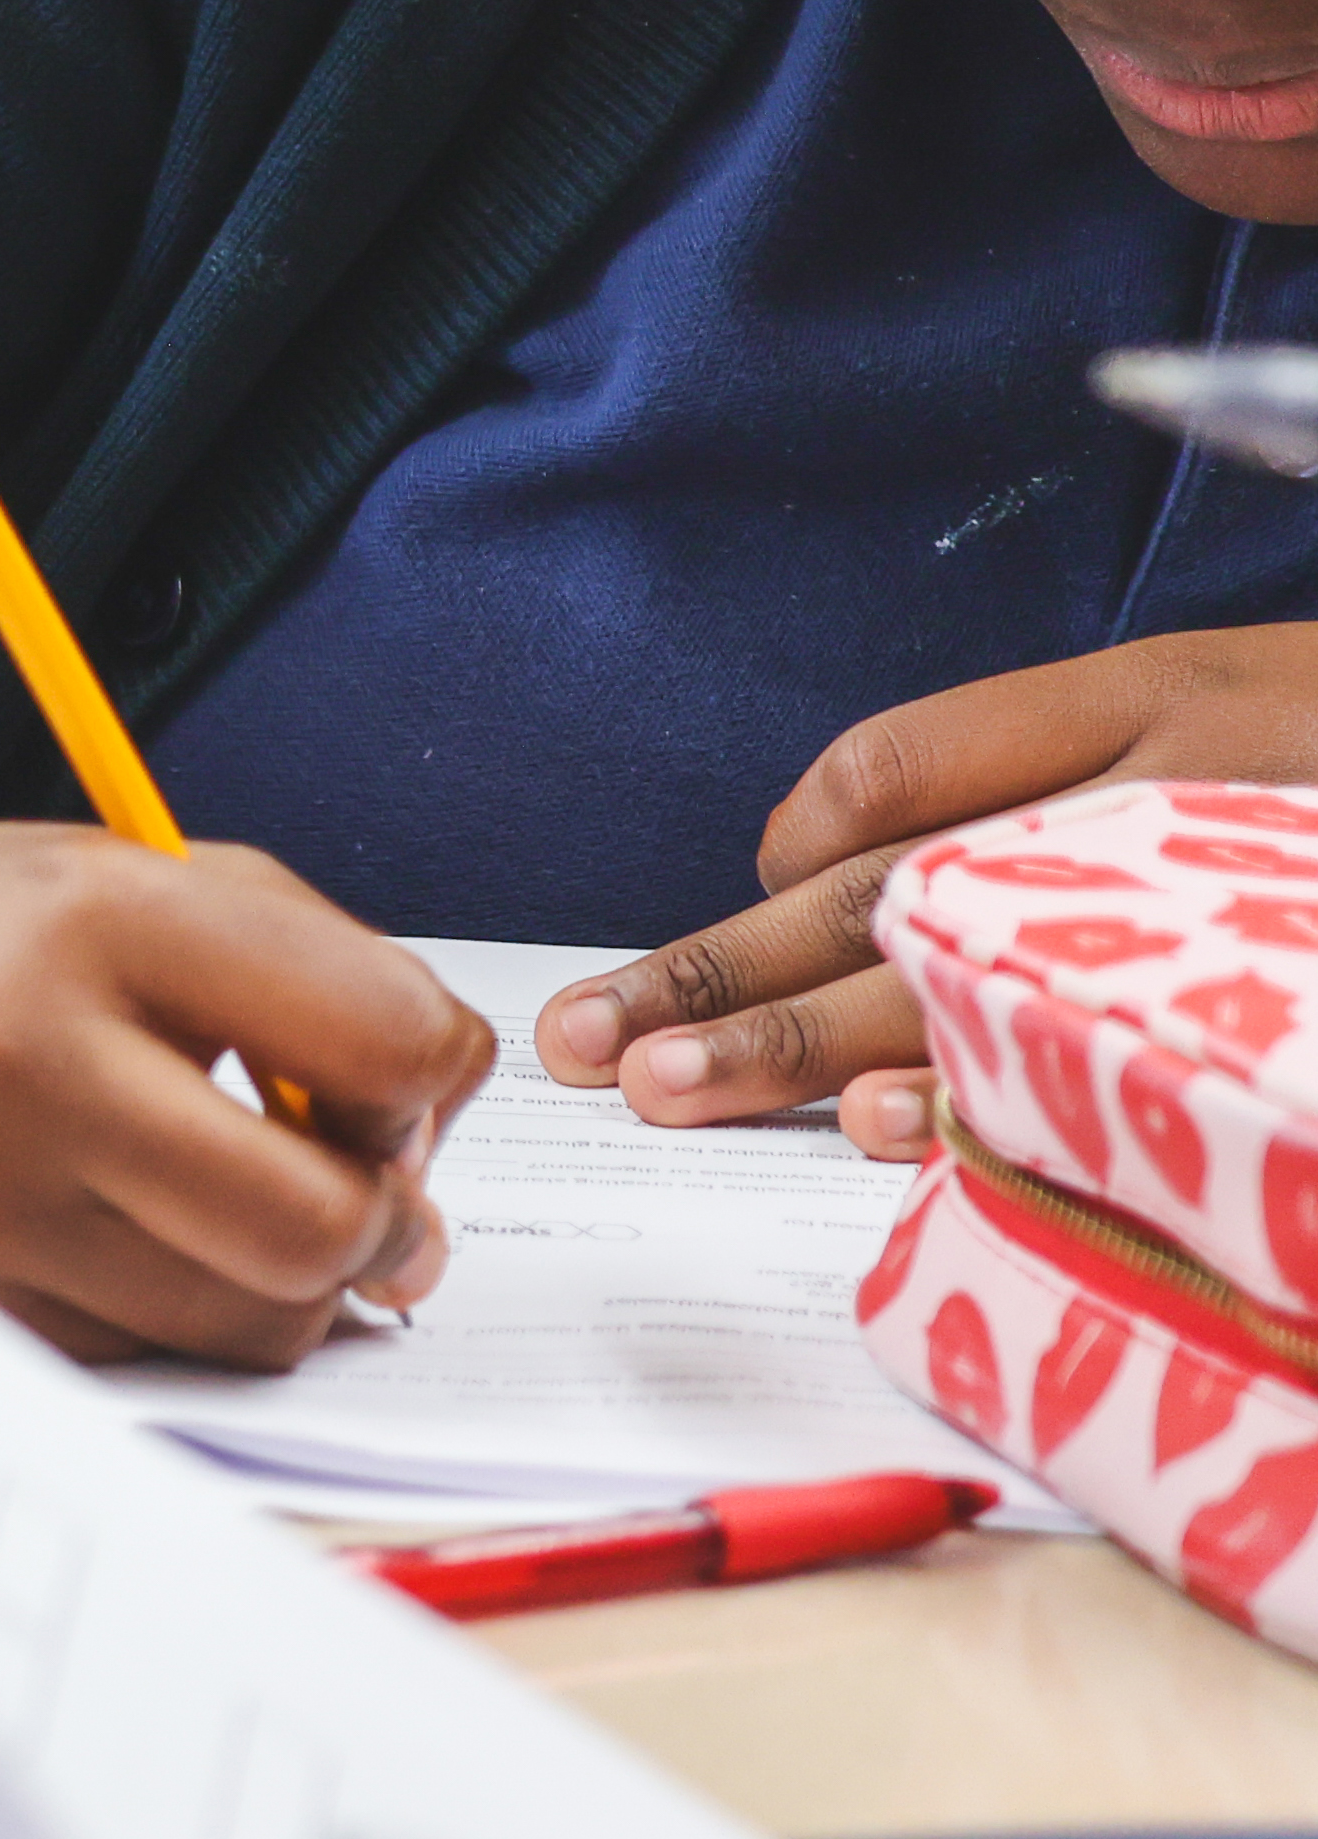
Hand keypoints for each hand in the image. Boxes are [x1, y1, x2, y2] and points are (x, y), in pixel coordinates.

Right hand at [0, 808, 484, 1364]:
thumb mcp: (141, 880)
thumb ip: (320, 982)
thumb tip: (420, 1174)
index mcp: (91, 920)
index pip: (384, 1040)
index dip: (427, 1079)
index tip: (384, 1083)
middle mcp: (17, 1061)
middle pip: (321, 1226)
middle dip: (381, 1225)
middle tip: (358, 1193)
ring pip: (250, 1325)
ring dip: (282, 1286)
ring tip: (220, 1206)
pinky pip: (152, 1362)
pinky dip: (171, 1316)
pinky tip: (118, 1234)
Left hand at [541, 622, 1317, 1146]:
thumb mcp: (1236, 714)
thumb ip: (1071, 767)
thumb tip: (853, 854)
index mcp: (1166, 703)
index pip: (914, 769)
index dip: (795, 854)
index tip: (729, 913)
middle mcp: (1174, 796)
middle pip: (900, 887)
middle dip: (732, 974)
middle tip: (589, 1041)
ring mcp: (1221, 897)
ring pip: (973, 972)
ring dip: (810, 1044)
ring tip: (669, 1090)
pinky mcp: (1256, 997)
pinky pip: (1107, 1059)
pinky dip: (992, 1099)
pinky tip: (891, 1135)